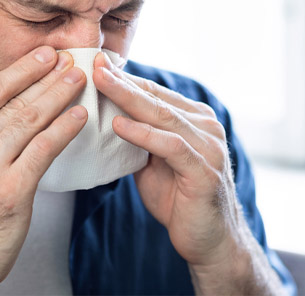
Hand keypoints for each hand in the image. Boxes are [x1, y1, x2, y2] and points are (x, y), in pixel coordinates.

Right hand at [0, 47, 87, 294]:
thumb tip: (12, 105)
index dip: (22, 69)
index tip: (45, 54)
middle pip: (15, 101)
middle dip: (48, 78)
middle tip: (71, 61)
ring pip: (31, 119)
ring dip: (59, 95)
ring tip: (79, 80)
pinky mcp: (13, 190)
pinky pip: (45, 148)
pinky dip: (65, 128)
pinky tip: (80, 115)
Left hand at [93, 53, 284, 294]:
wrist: (209, 240)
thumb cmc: (179, 200)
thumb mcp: (154, 163)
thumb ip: (140, 139)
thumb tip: (107, 117)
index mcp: (195, 120)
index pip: (155, 93)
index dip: (126, 79)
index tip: (97, 65)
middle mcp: (206, 126)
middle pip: (157, 99)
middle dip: (122, 81)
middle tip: (95, 64)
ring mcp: (209, 146)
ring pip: (163, 116)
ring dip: (129, 99)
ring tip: (101, 84)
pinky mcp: (204, 170)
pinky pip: (171, 146)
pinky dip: (144, 134)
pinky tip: (119, 125)